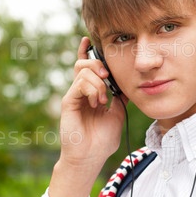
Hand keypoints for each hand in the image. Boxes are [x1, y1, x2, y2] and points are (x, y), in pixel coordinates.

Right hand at [47, 38, 128, 196]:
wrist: (90, 157)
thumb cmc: (102, 140)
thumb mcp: (118, 114)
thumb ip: (120, 97)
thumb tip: (127, 82)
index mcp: (91, 93)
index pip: (88, 67)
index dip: (87, 52)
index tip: (89, 39)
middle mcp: (80, 92)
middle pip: (84, 63)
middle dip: (98, 63)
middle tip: (107, 76)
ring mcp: (73, 96)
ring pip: (83, 71)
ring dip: (98, 82)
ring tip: (103, 100)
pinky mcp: (68, 102)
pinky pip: (80, 83)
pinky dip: (92, 90)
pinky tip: (97, 103)